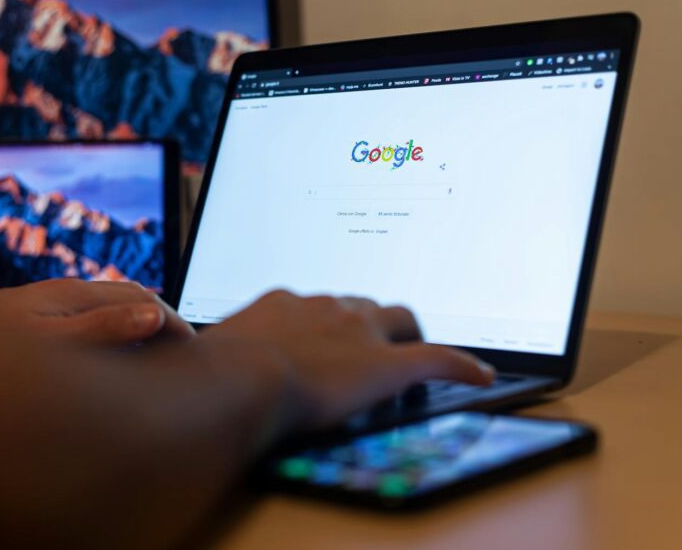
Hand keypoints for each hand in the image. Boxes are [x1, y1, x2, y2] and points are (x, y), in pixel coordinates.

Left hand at [0, 279, 194, 347]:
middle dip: (160, 325)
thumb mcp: (51, 341)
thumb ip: (103, 328)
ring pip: (110, 315)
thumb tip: (152, 318)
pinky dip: (112, 343)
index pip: (144, 299)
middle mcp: (64, 297)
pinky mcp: (39, 326)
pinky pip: (90, 328)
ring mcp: (52, 310)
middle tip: (179, 359)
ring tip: (151, 364)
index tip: (192, 350)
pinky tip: (106, 366)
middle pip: (130, 302)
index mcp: (74, 295)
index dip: (174, 323)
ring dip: (136, 334)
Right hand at [204, 290, 494, 429]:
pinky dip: (462, 365)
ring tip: (413, 351)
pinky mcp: (388, 364)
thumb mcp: (214, 351)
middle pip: (366, 305)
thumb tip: (201, 357)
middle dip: (373, 322)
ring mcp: (360, 332)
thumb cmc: (216, 369)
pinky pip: (438, 359)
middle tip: (374, 343)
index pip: (322, 305)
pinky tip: (480, 375)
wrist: (239, 379)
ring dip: (407, 334)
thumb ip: (224, 349)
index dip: (333, 321)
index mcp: (288, 303)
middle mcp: (327, 307)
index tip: (332, 334)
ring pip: (401, 319)